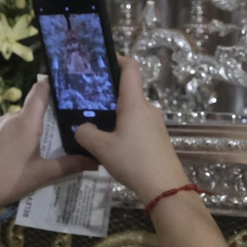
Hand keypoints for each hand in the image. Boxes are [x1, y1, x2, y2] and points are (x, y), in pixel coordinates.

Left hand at [0, 78, 96, 210]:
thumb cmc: (9, 180)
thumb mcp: (43, 174)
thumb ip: (70, 165)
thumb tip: (96, 160)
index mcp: (26, 122)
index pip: (40, 90)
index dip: (53, 84)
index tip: (69, 85)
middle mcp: (11, 117)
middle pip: (34, 109)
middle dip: (49, 117)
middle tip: (67, 129)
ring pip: (21, 120)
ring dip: (33, 129)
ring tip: (46, 146)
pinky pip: (9, 128)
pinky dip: (19, 136)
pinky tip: (23, 153)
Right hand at [74, 58, 188, 203]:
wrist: (165, 187)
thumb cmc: (134, 161)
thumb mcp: (102, 149)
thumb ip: (85, 134)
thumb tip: (81, 128)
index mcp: (134, 102)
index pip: (131, 68)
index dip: (117, 59)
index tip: (100, 63)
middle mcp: (147, 107)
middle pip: (128, 90)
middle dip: (107, 93)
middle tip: (87, 101)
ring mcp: (155, 123)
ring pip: (131, 109)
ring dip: (114, 113)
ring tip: (95, 125)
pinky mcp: (157, 137)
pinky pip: (137, 124)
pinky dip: (123, 127)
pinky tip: (112, 143)